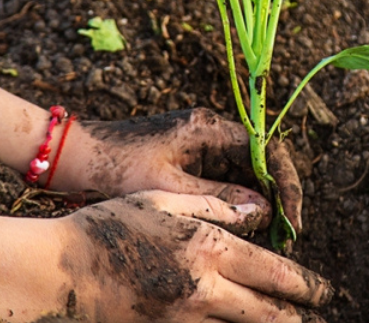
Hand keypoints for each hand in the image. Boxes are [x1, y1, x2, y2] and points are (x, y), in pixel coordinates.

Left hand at [57, 108, 305, 231]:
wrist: (76, 155)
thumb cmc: (116, 166)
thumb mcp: (168, 188)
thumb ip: (217, 199)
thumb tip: (264, 210)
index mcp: (208, 128)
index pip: (266, 152)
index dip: (286, 187)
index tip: (292, 219)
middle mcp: (211, 132)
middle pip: (262, 163)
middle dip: (278, 199)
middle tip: (286, 236)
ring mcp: (202, 145)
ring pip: (247, 175)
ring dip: (260, 205)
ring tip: (270, 240)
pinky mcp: (191, 160)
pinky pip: (227, 181)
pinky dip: (239, 205)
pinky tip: (244, 230)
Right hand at [58, 190, 330, 321]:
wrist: (56, 270)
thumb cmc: (108, 225)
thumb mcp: (163, 200)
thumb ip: (215, 206)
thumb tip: (259, 211)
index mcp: (207, 248)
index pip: (276, 273)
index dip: (308, 286)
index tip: (325, 292)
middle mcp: (203, 288)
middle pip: (269, 315)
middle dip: (298, 318)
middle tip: (315, 317)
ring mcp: (183, 318)